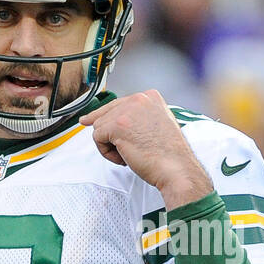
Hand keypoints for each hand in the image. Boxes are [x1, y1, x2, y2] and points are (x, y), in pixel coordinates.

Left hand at [79, 90, 212, 208]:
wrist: (175, 167)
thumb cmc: (166, 154)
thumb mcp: (154, 125)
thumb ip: (134, 118)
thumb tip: (103, 118)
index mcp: (150, 96)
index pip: (117, 103)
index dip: (105, 117)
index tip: (87, 120)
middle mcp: (139, 98)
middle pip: (104, 114)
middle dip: (109, 135)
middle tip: (123, 150)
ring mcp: (127, 110)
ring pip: (99, 126)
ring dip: (109, 145)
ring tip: (129, 154)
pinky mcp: (117, 125)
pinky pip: (97, 138)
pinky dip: (107, 152)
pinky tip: (124, 158)